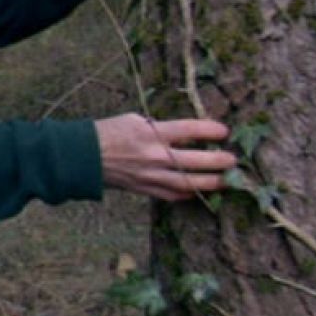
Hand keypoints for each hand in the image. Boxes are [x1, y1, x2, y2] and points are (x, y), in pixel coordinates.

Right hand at [95, 113, 236, 200]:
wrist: (83, 156)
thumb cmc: (108, 132)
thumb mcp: (134, 120)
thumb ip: (159, 128)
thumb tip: (182, 134)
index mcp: (151, 133)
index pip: (189, 129)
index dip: (210, 130)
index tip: (224, 131)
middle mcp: (154, 155)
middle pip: (195, 160)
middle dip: (218, 160)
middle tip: (233, 160)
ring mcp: (151, 176)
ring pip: (188, 183)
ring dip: (211, 182)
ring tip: (226, 180)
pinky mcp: (145, 189)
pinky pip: (173, 195)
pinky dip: (188, 194)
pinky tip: (198, 192)